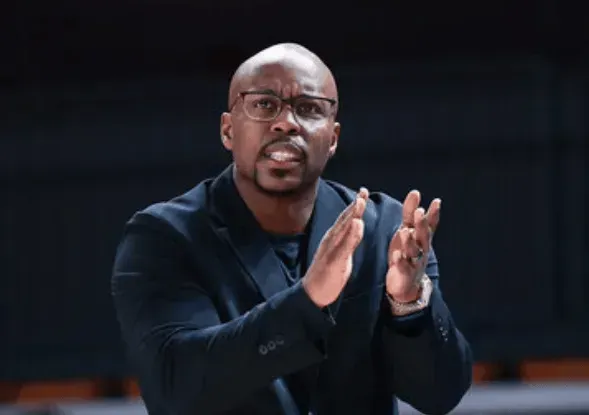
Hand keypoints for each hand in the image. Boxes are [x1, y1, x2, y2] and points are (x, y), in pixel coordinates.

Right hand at [302, 188, 368, 307]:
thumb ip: (349, 241)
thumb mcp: (342, 256)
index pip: (345, 219)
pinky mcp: (334, 261)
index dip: (354, 205)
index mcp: (333, 239)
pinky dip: (351, 234)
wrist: (311, 293)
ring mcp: (331, 250)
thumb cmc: (327, 275)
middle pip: (344, 220)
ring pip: (343, 229)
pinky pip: (344, 246)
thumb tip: (356, 227)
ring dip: (352, 214)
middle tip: (363, 191)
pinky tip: (357, 224)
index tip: (363, 192)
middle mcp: (331, 240)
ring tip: (361, 201)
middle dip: (355, 205)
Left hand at [386, 190, 440, 302]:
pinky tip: (397, 255)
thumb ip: (410, 213)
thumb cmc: (407, 253)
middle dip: (421, 224)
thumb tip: (416, 192)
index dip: (433, 214)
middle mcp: (421, 249)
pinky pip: (403, 267)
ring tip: (405, 231)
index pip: (429, 224)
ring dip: (410, 241)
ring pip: (413, 251)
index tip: (436, 201)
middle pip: (423, 236)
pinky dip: (400, 261)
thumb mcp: (408, 231)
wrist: (407, 285)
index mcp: (422, 239)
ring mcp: (414, 262)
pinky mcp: (404, 273)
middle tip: (419, 212)